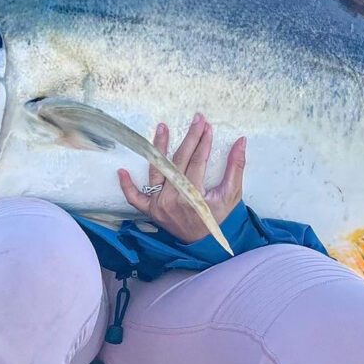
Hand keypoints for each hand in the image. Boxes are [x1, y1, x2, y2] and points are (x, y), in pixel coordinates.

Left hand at [117, 112, 246, 242]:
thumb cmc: (219, 219)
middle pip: (179, 161)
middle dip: (189, 138)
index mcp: (193, 197)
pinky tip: (122, 171)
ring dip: (158, 148)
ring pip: (156, 171)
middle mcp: (172, 199)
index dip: (203, 142)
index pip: (197, 161)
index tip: (207, 126)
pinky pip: (134, 198)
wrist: (205, 244)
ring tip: (162, 127)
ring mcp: (158, 205)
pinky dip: (127, 186)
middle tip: (196, 119)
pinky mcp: (150, 210)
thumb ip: (236, 167)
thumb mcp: (231, 194)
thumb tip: (241, 141)